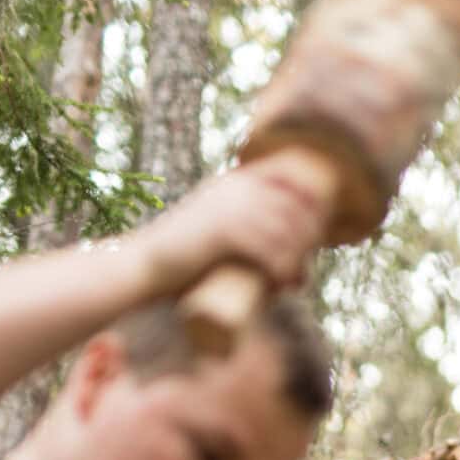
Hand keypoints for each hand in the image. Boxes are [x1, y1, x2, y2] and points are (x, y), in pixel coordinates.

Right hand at [131, 156, 334, 300]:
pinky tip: (280, 285)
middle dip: (309, 238)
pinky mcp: (224, 232)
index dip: (312, 200)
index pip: (289, 174)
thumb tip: (300, 274)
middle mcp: (235, 188)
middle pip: (295, 205)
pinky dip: (282, 270)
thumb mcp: (223, 239)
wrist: (144, 267)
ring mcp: (230, 207)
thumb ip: (256, 242)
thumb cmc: (185, 262)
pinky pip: (270, 248)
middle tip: (302, 271)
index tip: (315, 235)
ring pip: (287, 229)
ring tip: (292, 283)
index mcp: (235, 182)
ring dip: (297, 258)